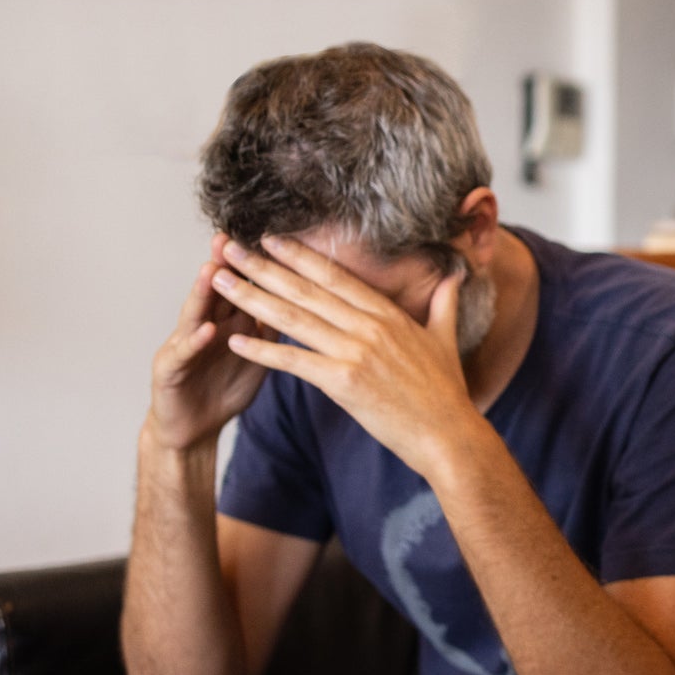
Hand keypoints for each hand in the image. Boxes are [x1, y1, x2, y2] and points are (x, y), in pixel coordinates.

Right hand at [145, 234, 279, 450]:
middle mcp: (204, 326)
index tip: (267, 238)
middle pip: (216, 291)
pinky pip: (184, 354)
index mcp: (228, 323)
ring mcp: (183, 346)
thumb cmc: (225, 388)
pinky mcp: (169, 371)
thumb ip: (271, 328)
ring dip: (203, 293)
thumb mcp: (257, 355)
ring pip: (194, 314)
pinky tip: (206, 329)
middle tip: (229, 237)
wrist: (194, 428)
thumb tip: (303, 302)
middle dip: (223, 264)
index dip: (252, 265)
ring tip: (213, 270)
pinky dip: (195, 341)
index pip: (241, 287)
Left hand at [207, 234, 484, 475]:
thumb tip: (454, 277)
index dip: (300, 256)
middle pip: (307, 290)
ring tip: (221, 283)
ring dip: (252, 299)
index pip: (336, 277)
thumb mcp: (445, 340)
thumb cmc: (447, 392)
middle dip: (263, 267)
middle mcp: (370, 327)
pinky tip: (236, 340)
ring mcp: (356, 352)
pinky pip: (295, 361)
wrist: (449, 435)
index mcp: (389, 315)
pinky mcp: (345, 382)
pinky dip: (264, 350)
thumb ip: (444, 305)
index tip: (271, 239)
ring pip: (294, 318)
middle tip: (231, 249)